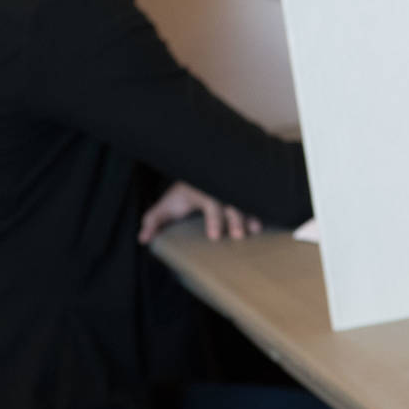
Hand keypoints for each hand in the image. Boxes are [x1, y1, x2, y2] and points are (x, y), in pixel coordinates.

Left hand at [139, 182, 262, 243]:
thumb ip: (155, 220)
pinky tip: (265, 221)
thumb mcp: (169, 203)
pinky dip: (262, 208)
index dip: (214, 219)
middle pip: (232, 202)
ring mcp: (236, 188)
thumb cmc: (186, 192)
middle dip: (237, 218)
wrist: (202, 169)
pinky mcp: (246, 190)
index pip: (210, 203)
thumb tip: (143, 239)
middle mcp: (222, 188)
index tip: (214, 236)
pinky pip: (257, 196)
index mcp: (202, 189)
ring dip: (252, 214)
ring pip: (248, 199)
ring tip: (256, 229)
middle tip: (239, 236)